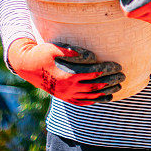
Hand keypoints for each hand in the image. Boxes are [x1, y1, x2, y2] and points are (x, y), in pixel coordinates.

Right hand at [7, 38, 123, 104]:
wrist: (27, 66)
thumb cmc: (43, 53)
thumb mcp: (57, 48)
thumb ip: (74, 52)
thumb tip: (92, 56)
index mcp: (68, 75)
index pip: (94, 73)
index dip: (107, 70)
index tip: (117, 66)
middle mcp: (68, 88)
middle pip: (95, 86)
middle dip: (111, 81)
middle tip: (123, 76)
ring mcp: (66, 94)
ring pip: (91, 97)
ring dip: (106, 92)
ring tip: (118, 87)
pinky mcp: (64, 97)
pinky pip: (82, 102)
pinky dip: (95, 101)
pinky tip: (104, 98)